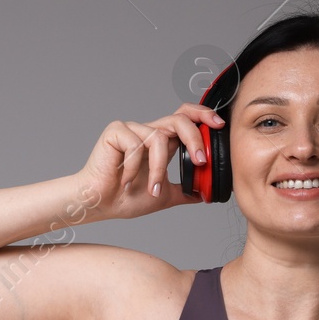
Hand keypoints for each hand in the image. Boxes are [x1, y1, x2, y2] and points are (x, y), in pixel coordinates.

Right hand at [74, 103, 220, 219]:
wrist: (99, 204)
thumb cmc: (124, 198)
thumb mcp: (164, 196)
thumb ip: (184, 191)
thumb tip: (204, 194)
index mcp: (161, 141)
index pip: (185, 117)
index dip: (203, 115)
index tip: (219, 126)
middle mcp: (148, 131)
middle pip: (179, 118)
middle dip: (194, 137)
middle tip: (200, 160)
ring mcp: (132, 130)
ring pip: (159, 138)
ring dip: (158, 169)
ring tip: (152, 189)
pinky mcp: (116, 132)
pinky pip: (136, 145)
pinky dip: (135, 168)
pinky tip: (125, 181)